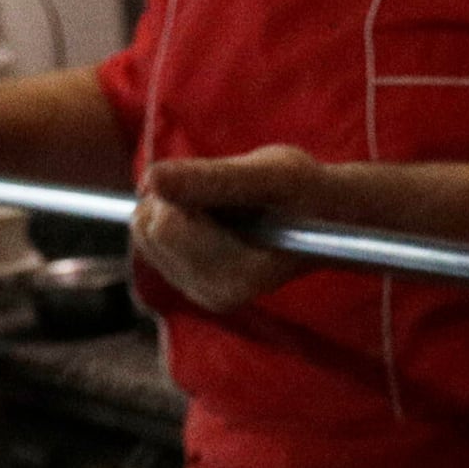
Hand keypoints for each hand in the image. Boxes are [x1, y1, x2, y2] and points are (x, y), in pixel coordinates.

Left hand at [132, 145, 324, 312]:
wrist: (324, 216)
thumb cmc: (305, 192)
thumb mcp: (270, 174)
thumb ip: (211, 179)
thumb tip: (150, 177)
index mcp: (235, 277)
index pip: (165, 226)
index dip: (187, 189)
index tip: (228, 184)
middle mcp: (211, 293)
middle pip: (148, 228)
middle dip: (177, 198)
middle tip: (227, 193)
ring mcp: (196, 290)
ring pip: (144, 230)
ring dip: (176, 205)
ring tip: (225, 205)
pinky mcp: (185, 281)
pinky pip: (150, 236)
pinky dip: (175, 215)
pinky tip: (215, 217)